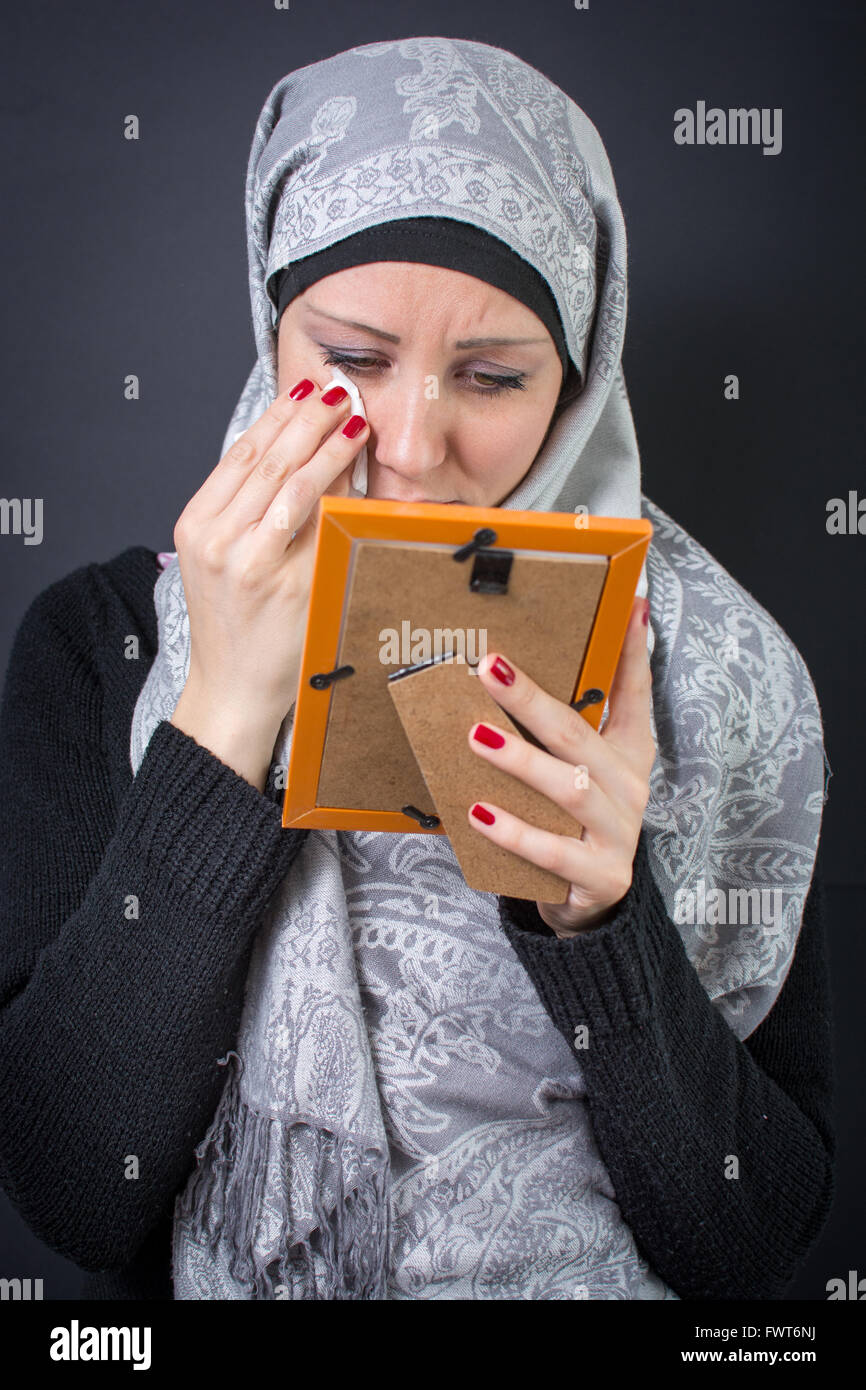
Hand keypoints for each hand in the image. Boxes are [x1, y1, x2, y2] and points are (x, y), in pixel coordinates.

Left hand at [170, 375, 368, 788]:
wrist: (233, 685)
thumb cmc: (286, 653)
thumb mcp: (320, 593)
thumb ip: (331, 529)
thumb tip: (350, 467)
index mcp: (260, 568)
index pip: (303, 489)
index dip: (333, 449)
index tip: (359, 422)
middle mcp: (223, 547)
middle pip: (272, 466)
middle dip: (308, 423)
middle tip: (339, 393)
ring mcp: (199, 536)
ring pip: (245, 461)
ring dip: (280, 422)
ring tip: (311, 392)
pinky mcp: (188, 529)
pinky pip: (225, 473)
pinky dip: (252, 442)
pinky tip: (275, 419)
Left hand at [466, 597, 655, 936]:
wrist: (593, 907)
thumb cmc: (577, 822)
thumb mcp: (588, 770)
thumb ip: (572, 722)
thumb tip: (542, 663)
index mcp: (628, 754)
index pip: (636, 692)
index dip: (634, 649)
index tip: (629, 601)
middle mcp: (629, 789)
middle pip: (579, 736)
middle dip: (533, 699)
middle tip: (490, 668)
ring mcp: (618, 835)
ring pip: (569, 790)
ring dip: (520, 761)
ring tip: (476, 736)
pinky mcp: (600, 876)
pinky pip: (553, 852)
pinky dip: (514, 832)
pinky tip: (478, 813)